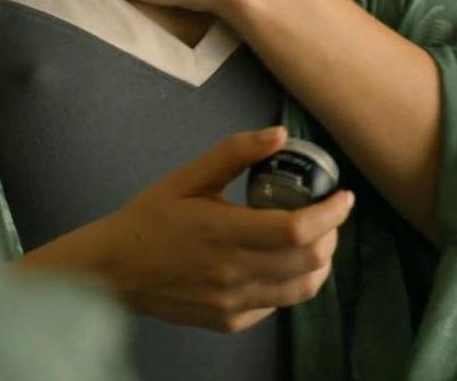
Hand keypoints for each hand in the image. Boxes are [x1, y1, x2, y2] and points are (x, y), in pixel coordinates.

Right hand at [10, 127, 354, 332]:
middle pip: (308, 261)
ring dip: (320, 262)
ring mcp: (232, 302)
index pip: (295, 229)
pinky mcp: (230, 320)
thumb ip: (234, 154)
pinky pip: (278, 304)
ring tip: (316, 240)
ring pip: (301, 288)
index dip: (330, 213)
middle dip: (331, 235)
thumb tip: (279, 135)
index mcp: (221, 231)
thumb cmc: (149, 218)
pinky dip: (293, 282)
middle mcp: (231, 272)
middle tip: (328, 214)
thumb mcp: (186, 177)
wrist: (114, 270)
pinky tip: (281, 262)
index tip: (343, 196)